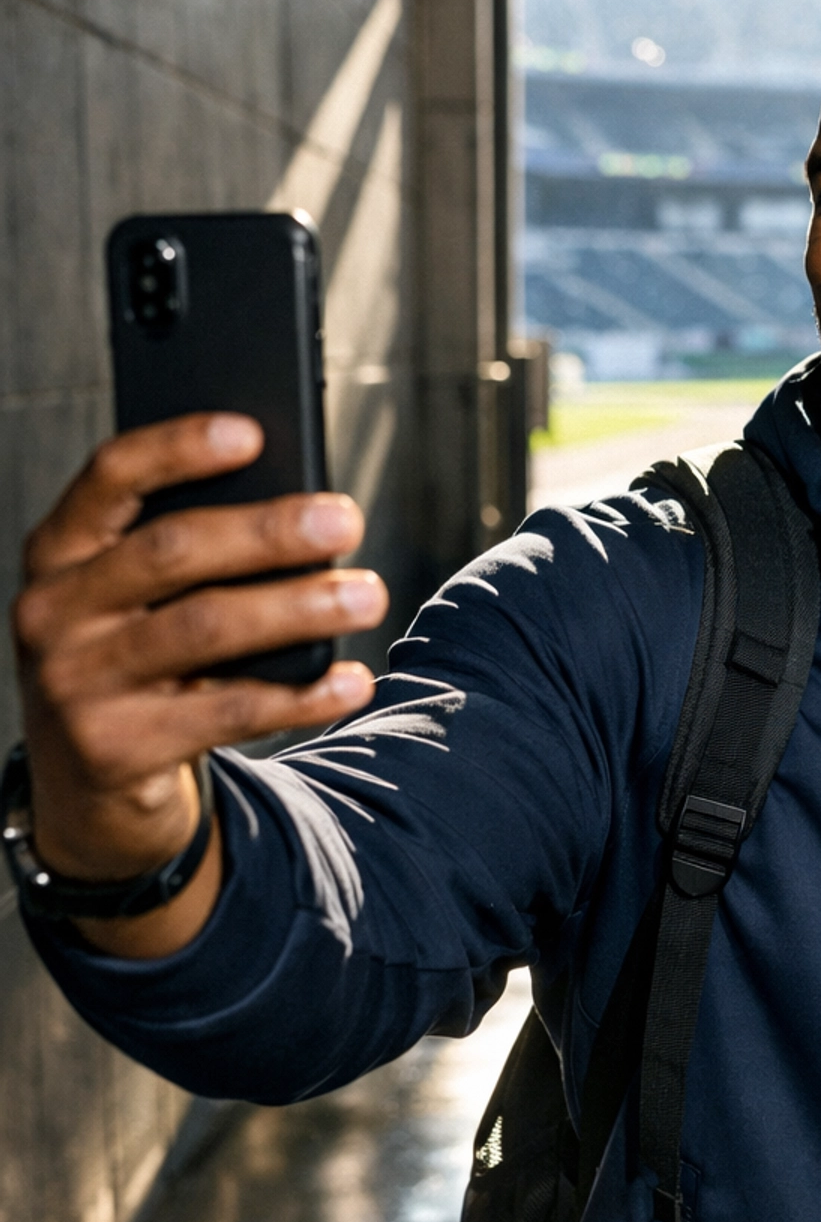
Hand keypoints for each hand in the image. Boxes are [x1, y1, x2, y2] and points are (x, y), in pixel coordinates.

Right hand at [11, 413, 387, 957]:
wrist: (87, 788)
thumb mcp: (134, 602)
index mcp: (59, 552)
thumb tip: (300, 513)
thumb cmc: (135, 663)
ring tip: (367, 595)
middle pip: (172, 551)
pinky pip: (227, 713)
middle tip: (344, 519)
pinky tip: (351, 680)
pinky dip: (300, 696)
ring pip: (205, 628)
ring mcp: (77, 683)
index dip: (179, 447)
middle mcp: (53, 611)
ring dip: (298, 608)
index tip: (252, 433)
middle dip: (268, 531)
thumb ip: (186, 556)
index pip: (111, 476)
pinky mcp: (115, 748)